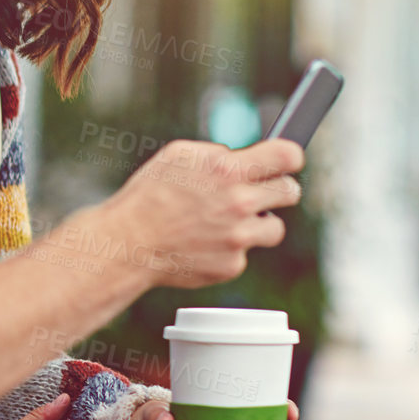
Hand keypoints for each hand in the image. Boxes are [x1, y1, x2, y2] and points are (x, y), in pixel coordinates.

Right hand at [101, 139, 303, 288]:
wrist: (128, 244)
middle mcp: (240, 204)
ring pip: (274, 228)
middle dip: (276, 189)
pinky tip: (203, 243)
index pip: (288, 156)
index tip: (285, 162)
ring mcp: (239, 238)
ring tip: (226, 222)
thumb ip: (218, 154)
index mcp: (228, 171)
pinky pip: (244, 254)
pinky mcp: (232, 265)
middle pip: (290, 192)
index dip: (290, 157)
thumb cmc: (147, 196)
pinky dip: (229, 249)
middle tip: (256, 192)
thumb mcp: (178, 156)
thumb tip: (242, 158)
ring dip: (257, 223)